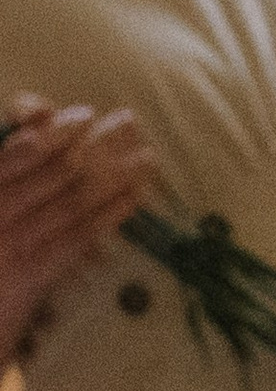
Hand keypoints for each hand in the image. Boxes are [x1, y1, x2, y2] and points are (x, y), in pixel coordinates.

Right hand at [0, 93, 158, 364]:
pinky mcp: (27, 280)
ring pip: (69, 204)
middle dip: (96, 144)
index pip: (14, 154)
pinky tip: (135, 195)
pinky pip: (75, 240)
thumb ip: (12, 155)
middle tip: (130, 121)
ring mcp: (7, 249)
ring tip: (146, 155)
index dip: (53, 132)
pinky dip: (108, 214)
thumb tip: (37, 110)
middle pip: (51, 174)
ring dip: (114, 175)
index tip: (86, 114)